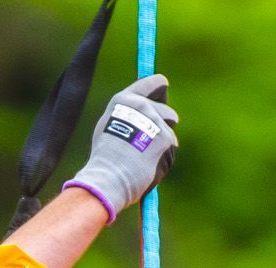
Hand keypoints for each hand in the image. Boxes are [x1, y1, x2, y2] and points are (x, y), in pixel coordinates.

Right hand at [63, 75, 178, 222]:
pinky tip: (151, 164)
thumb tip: (141, 117)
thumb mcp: (108, 127)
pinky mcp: (166, 137)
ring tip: (145, 156)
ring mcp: (155, 121)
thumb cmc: (104, 158)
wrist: (110, 176)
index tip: (164, 84)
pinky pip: (171, 145)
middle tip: (153, 138)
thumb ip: (126, 116)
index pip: (150, 83)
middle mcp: (142, 105)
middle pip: (166, 110)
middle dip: (165, 122)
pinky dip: (165, 155)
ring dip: (163, 141)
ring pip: (169, 130)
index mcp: (124, 99)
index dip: (159, 85)